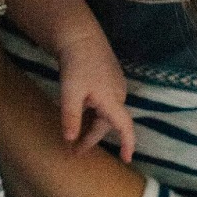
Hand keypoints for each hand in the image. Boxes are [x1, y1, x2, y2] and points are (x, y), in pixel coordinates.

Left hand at [58, 30, 134, 162]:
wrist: (80, 37)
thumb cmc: (76, 64)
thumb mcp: (70, 92)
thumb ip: (70, 116)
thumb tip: (69, 140)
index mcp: (112, 100)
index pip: (125, 127)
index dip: (128, 144)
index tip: (127, 159)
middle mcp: (118, 94)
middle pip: (108, 123)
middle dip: (92, 138)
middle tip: (74, 151)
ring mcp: (115, 86)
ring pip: (105, 114)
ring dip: (91, 126)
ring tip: (74, 136)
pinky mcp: (109, 80)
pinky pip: (104, 104)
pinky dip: (93, 114)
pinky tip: (80, 115)